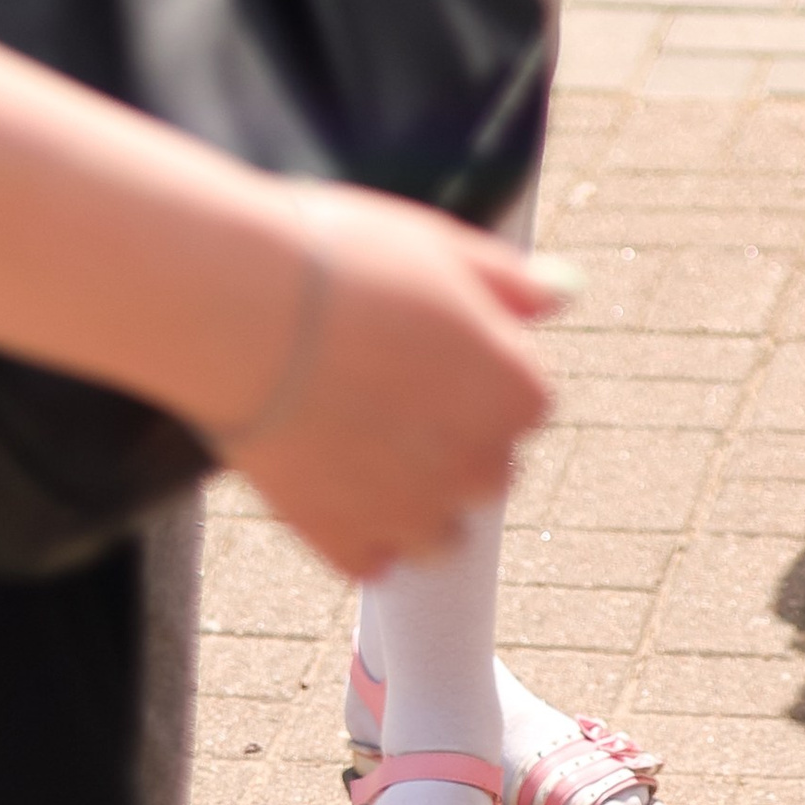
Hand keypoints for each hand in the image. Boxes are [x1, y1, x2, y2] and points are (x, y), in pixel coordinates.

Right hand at [230, 185, 559, 575]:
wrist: (240, 310)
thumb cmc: (344, 262)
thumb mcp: (441, 247)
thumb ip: (511, 282)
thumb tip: (564, 294)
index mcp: (515, 390)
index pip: (529, 401)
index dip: (482, 370)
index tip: (432, 345)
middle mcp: (478, 463)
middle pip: (489, 470)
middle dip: (454, 439)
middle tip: (388, 389)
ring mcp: (413, 512)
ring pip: (440, 532)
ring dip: (416, 499)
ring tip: (358, 441)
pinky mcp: (345, 542)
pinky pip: (374, 557)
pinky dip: (358, 530)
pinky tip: (326, 476)